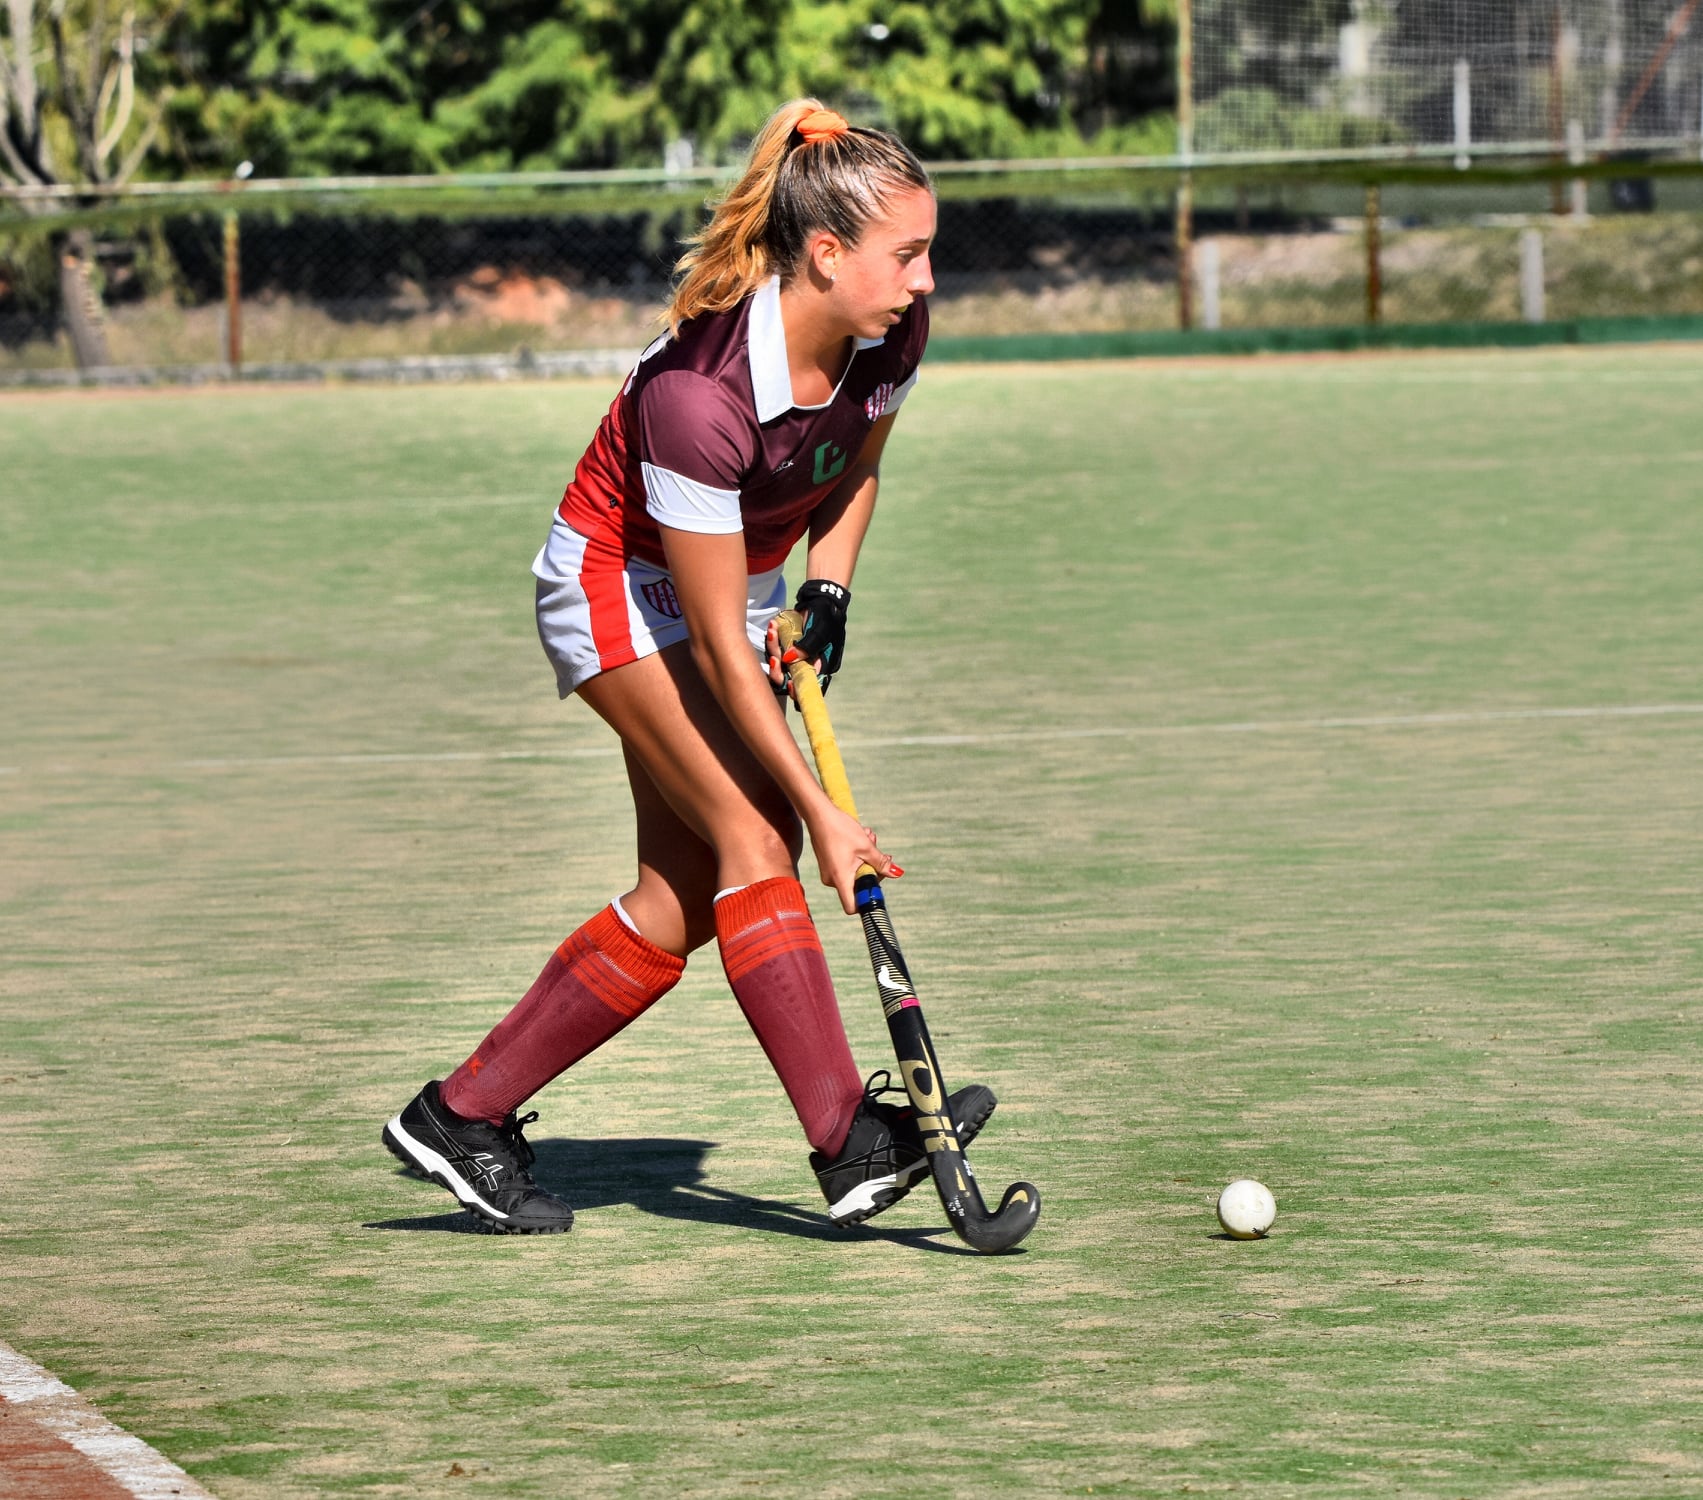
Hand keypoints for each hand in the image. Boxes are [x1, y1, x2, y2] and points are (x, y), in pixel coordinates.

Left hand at [768, 579, 849, 698]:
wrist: (820, 598)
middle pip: (787, 679)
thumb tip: (788, 660)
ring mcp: (795, 657)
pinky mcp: (786, 647)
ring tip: (773, 631)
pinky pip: (774, 650)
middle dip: (777, 670)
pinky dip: (772, 640)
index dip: (796, 690)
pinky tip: (773, 626)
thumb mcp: (820, 631)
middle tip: (774, 658)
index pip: (808, 687)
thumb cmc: (825, 616)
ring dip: (773, 650)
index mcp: (822, 666)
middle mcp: (807, 665)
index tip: (788, 683)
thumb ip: (807, 647)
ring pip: (778, 664)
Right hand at [806, 801, 902, 913]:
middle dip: (873, 870)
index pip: (853, 907)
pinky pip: (847, 867)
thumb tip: (896, 873)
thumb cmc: (841, 829)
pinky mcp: (829, 864)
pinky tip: (861, 838)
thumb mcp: (866, 846)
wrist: (819, 813)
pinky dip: (857, 856)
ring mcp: (829, 872)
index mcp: (840, 879)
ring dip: (867, 859)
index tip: (878, 886)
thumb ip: (881, 863)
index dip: (867, 901)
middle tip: (882, 854)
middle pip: (858, 887)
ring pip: (855, 873)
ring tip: (869, 838)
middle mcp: (832, 880)